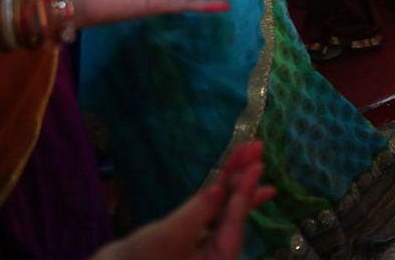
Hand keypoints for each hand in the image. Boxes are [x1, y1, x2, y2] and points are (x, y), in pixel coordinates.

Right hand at [90, 141, 273, 259]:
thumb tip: (219, 187)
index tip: (257, 166)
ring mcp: (208, 244)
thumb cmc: (137, 259)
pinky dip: (223, 188)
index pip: (233, 225)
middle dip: (244, 179)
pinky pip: (215, 208)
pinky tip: (237, 172)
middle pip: (234, 213)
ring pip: (226, 207)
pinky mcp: (197, 233)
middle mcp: (218, 253)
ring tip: (251, 149)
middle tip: (257, 146)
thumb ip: (196, 212)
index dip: (244, 193)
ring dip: (236, 178)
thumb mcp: (168, 236)